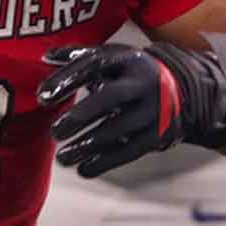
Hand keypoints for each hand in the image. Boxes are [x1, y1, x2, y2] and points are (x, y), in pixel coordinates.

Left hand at [37, 36, 225, 177]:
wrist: (183, 88)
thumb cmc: (131, 72)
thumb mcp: (112, 57)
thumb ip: (79, 56)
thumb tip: (44, 56)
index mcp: (127, 59)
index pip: (93, 65)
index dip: (66, 79)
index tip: (42, 96)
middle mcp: (143, 82)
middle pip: (109, 99)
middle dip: (80, 116)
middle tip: (54, 132)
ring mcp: (153, 110)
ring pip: (118, 130)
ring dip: (87, 146)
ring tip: (62, 158)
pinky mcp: (158, 134)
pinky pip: (129, 151)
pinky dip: (105, 162)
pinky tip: (83, 169)